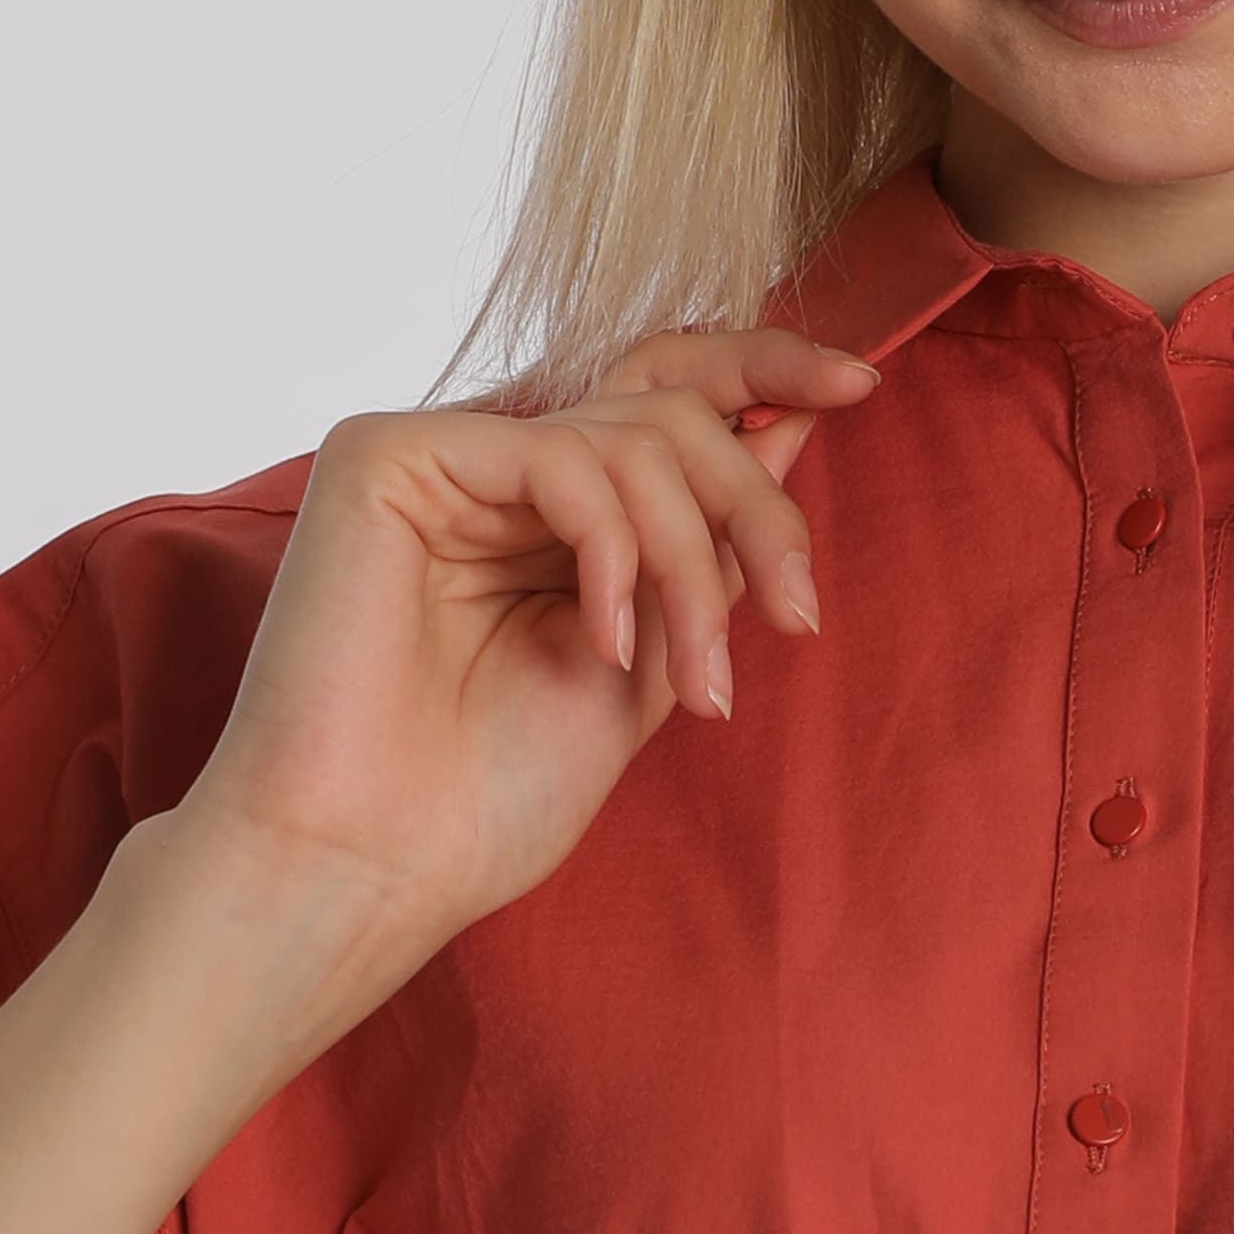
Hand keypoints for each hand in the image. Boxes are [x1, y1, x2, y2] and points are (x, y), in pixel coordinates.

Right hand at [171, 326, 876, 1007]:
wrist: (373, 864)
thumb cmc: (488, 796)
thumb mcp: (650, 658)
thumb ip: (706, 547)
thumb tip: (793, 422)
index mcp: (546, 512)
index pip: (661, 391)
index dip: (763, 369)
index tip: (860, 384)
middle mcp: (490, 468)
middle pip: (670, 409)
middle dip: (757, 510)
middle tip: (796, 616)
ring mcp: (439, 455)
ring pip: (633, 437)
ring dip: (695, 562)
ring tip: (698, 684)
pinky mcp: (387, 455)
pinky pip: (559, 460)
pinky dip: (613, 550)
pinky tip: (604, 641)